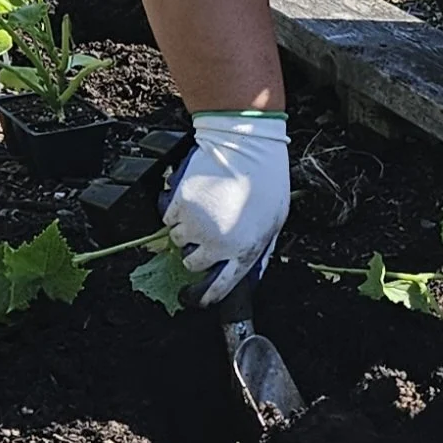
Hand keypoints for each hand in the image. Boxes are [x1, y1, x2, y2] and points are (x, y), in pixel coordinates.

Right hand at [161, 112, 289, 307]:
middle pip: (193, 264)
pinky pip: (168, 219)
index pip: (220, 287)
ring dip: (186, 229)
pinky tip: (195, 197)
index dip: (207, 295)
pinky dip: (176, 212)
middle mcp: (217, 244)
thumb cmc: (266, 179)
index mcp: (244, 250)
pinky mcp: (180, 205)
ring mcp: (197, 225)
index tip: (199, 297)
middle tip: (205, 234)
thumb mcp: (274, 221)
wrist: (245, 145)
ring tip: (204, 209)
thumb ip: (257, 246)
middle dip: (197, 252)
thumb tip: (242, 264)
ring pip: (178, 240)